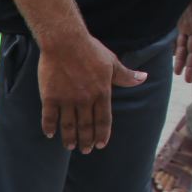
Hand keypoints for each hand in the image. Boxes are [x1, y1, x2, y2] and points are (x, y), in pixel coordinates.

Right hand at [37, 31, 146, 153]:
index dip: (102, 134)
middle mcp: (85, 100)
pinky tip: (50, 135)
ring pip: (69, 125)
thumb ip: (125, 75)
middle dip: (86, 140)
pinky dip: (49, 127)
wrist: (65, 41)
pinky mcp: (50, 97)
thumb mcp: (112, 62)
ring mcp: (67, 99)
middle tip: (85, 150)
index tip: (100, 145)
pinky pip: (49, 117)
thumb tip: (143, 78)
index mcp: (102, 93)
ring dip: (70, 138)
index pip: (103, 120)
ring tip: (70, 147)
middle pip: (86, 126)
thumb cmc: (90, 49)